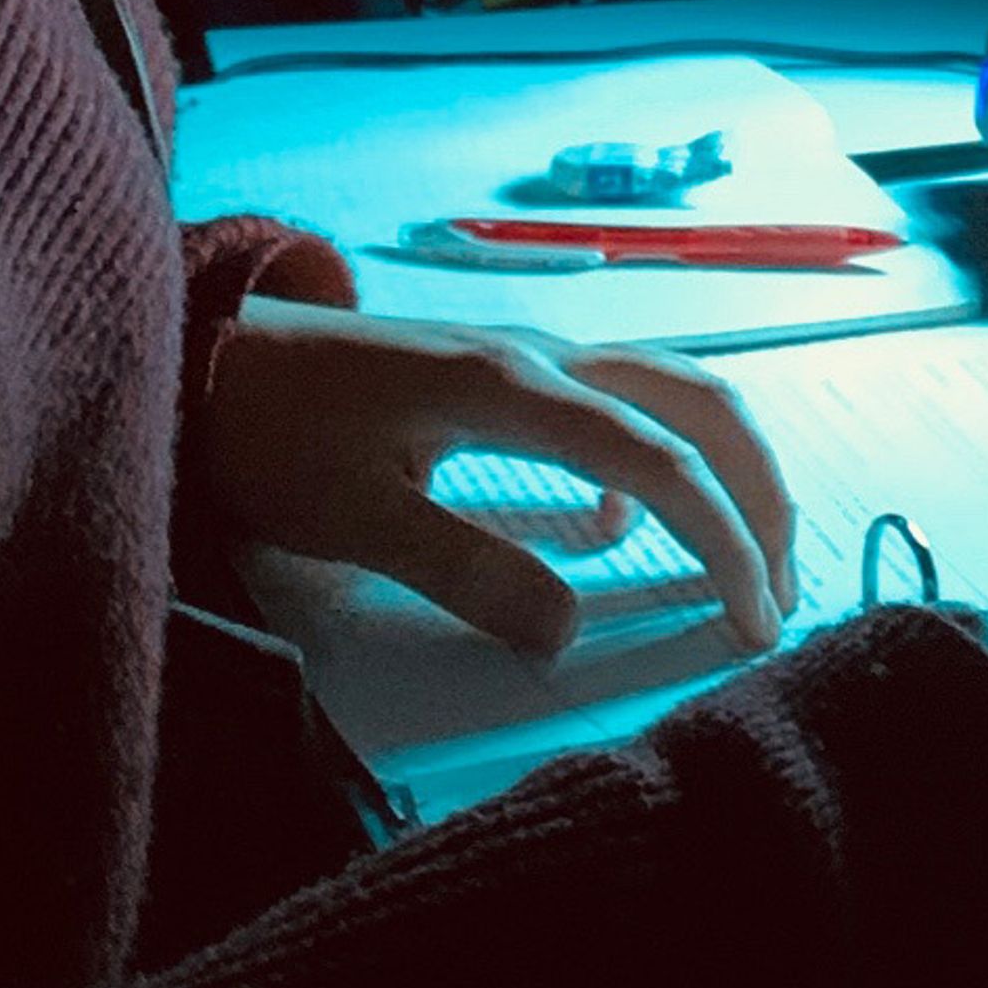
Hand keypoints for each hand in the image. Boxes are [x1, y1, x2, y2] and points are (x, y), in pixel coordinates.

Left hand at [202, 296, 794, 656]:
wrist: (206, 354)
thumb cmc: (270, 433)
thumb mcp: (351, 518)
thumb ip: (463, 571)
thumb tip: (571, 633)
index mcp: (509, 386)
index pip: (655, 459)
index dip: (721, 539)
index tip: (752, 622)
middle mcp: (537, 356)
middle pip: (694, 401)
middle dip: (759, 493)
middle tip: (782, 598)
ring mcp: (526, 357)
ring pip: (668, 392)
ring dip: (724, 469)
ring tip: (746, 565)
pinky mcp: (505, 375)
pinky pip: (618, 403)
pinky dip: (658, 461)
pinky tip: (626, 533)